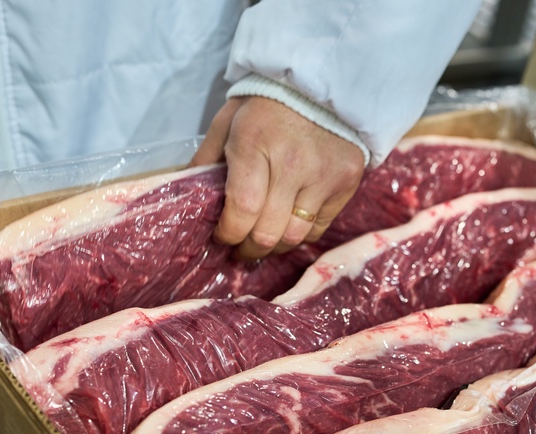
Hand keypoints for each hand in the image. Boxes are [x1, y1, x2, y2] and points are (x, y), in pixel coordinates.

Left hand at [190, 96, 364, 260]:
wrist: (322, 82)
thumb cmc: (266, 103)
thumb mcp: (228, 122)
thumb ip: (207, 159)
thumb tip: (189, 198)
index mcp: (255, 144)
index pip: (242, 209)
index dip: (229, 234)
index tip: (222, 237)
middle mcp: (292, 164)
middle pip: (269, 232)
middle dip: (249, 248)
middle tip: (241, 248)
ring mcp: (323, 176)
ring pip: (295, 236)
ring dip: (275, 246)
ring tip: (264, 241)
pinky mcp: (346, 182)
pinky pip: (320, 227)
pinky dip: (301, 233)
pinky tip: (289, 224)